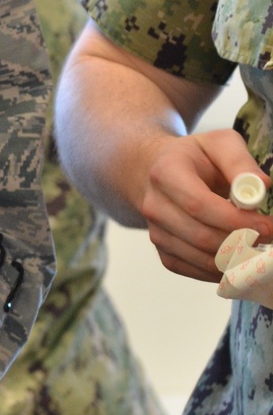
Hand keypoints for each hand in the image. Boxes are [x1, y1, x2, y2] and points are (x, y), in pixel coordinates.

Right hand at [138, 130, 272, 279]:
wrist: (157, 172)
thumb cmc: (195, 157)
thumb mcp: (219, 144)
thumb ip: (240, 162)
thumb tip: (262, 186)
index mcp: (166, 173)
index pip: (199, 205)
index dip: (236, 220)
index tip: (267, 226)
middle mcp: (154, 205)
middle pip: (201, 236)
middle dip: (241, 242)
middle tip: (269, 237)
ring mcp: (156, 232)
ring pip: (200, 258)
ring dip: (235, 258)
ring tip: (257, 245)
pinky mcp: (163, 252)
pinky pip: (194, 270)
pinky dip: (221, 269)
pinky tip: (238, 256)